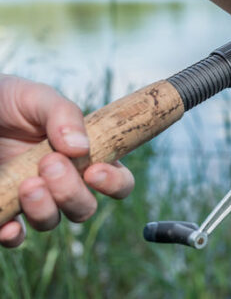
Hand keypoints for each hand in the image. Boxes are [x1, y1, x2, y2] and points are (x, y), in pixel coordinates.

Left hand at [0, 75, 134, 247]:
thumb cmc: (9, 101)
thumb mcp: (37, 98)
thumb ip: (63, 114)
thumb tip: (80, 148)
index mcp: (84, 155)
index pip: (117, 180)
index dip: (114, 182)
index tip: (95, 171)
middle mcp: (63, 181)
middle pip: (83, 206)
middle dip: (71, 192)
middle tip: (49, 164)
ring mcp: (33, 197)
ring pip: (51, 221)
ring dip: (44, 209)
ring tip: (27, 184)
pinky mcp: (4, 209)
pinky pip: (14, 236)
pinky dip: (13, 236)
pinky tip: (8, 225)